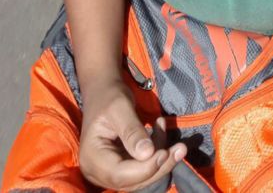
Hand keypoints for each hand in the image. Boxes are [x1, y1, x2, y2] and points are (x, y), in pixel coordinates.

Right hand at [79, 77, 186, 191]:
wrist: (103, 92)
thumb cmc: (108, 95)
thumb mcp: (120, 107)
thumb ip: (132, 131)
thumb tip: (147, 154)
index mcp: (91, 157)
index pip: (120, 174)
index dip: (145, 168)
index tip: (166, 152)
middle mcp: (97, 171)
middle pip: (132, 180)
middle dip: (159, 165)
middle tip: (181, 148)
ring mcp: (109, 171)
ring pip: (141, 176)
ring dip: (161, 158)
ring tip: (169, 130)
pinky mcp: (121, 167)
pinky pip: (143, 167)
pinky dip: (156, 152)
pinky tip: (160, 129)